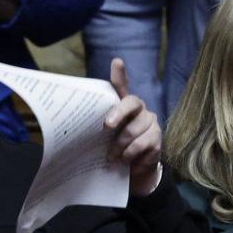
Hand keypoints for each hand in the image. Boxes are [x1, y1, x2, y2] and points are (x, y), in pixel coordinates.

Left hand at [104, 58, 161, 196]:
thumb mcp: (104, 136)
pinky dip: (130, 155)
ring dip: (119, 146)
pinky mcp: (158, 138)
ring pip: (133, 130)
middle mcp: (140, 109)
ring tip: (111, 156)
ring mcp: (151, 122)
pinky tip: (125, 160)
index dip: (120, 74)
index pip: (122, 86)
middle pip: (131, 103)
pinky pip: (142, 145)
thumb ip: (98, 126)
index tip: (117, 62)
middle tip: (106, 126)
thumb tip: (74, 125)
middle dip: (118, 113)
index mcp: (124, 105)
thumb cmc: (115, 147)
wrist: (134, 170)